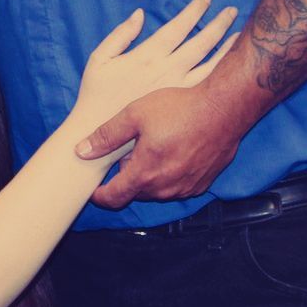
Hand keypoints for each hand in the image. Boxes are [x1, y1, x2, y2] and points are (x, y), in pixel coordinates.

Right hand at [67, 0, 236, 171]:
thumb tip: (139, 14)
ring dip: (226, 47)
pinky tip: (230, 65)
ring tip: (239, 33)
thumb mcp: (99, 59)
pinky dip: (221, 72)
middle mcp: (168, 70)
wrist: (101, 134)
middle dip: (218, 24)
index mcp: (148, 55)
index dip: (194, 10)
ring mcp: (178, 90)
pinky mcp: (182, 107)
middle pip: (201, 42)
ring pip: (210, 64)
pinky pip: (208, 86)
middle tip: (231, 10)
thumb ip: (120, 35)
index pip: (178, 26)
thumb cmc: (95, 97)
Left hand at [82, 85, 246, 208]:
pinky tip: (173, 151)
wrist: (225, 108)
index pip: (114, 198)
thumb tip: (81, 151)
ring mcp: (186, 188)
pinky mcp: (202, 184)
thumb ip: (107, 135)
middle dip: (127, 177)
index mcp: (145, 174)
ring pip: (157, 190)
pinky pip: (177, 186)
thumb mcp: (136, 114)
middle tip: (128, 151)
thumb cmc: (180, 108)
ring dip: (149, 176)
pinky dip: (169, 175)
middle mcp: (165, 188)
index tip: (94, 190)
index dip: (100, 196)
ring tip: (152, 147)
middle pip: (135, 192)